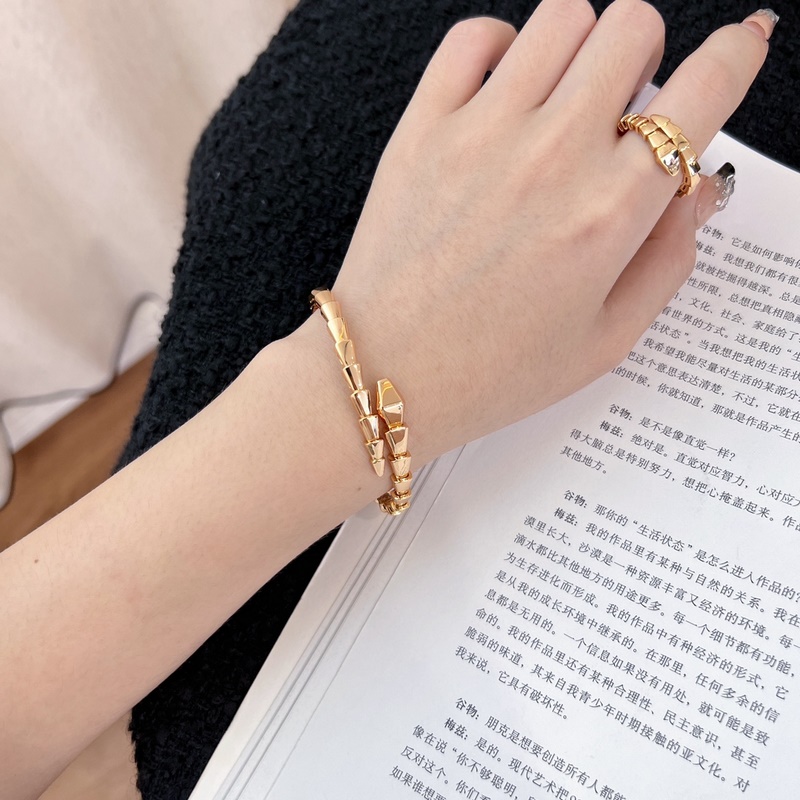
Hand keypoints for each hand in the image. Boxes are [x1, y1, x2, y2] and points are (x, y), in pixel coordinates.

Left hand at [291, 0, 772, 465]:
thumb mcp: (606, 339)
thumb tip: (697, 187)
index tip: (740, 45)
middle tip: (622, 109)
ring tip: (562, 102)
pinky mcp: (424, 127)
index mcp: (611, 211)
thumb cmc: (493, 371)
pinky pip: (475, 35)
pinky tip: (504, 95)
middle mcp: (554, 155)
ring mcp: (483, 132)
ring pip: (564, 17)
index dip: (735, 55)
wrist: (387, 374)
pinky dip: (502, 48)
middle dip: (645, 59)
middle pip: (634, 27)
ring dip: (581, 48)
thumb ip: (668, 257)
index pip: (703, 91)